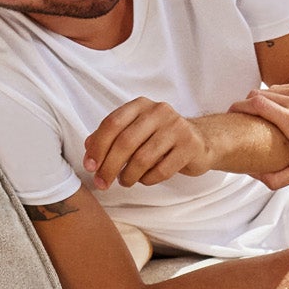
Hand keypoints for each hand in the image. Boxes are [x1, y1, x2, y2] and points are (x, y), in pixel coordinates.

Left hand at [84, 98, 211, 189]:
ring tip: (125, 181)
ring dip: (128, 176)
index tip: (90, 166)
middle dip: (109, 167)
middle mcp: (159, 111)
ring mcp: (176, 127)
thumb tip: (88, 149)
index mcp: (140, 105)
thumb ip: (111, 137)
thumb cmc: (161, 138)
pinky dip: (148, 179)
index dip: (97, 147)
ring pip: (142, 158)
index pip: (112, 123)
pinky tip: (145, 180)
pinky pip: (161, 170)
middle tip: (102, 183)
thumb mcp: (135, 132)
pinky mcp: (190, 146)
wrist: (200, 141)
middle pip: (125, 142)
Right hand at [235, 73, 288, 187]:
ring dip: (261, 100)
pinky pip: (284, 88)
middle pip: (259, 94)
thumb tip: (253, 175)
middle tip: (242, 119)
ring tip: (259, 116)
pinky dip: (276, 97)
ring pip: (270, 89)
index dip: (239, 107)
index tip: (231, 115)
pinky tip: (278, 111)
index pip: (257, 104)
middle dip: (246, 105)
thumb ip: (276, 178)